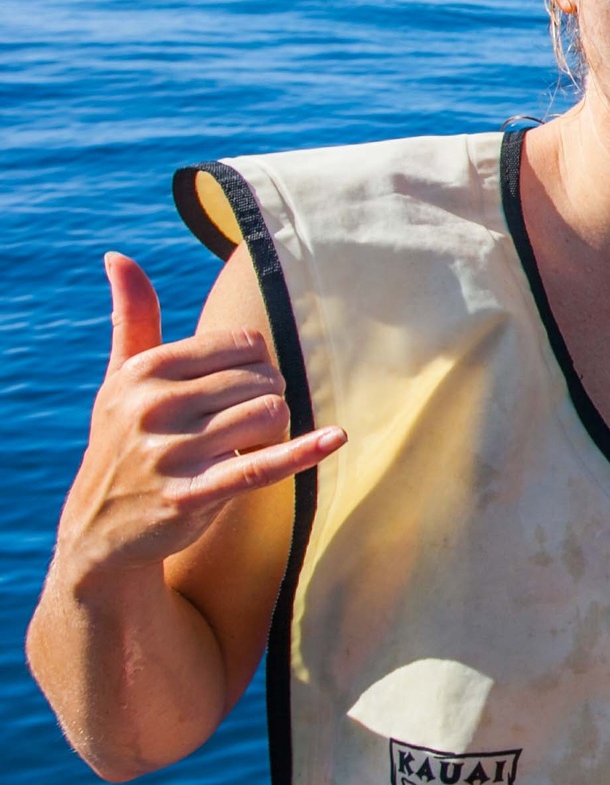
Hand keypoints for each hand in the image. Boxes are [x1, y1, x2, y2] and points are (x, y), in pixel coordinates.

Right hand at [56, 254, 343, 583]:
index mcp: (144, 371)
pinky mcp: (191, 496)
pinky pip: (261, 467)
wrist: (100, 528)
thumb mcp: (119, 378)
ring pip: (270, 414)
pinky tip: (334, 438)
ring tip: (243, 445)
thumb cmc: (123, 440)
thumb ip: (131, 316)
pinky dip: (303, 452)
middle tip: (239, 424)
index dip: (257, 365)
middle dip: (267, 398)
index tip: (237, 388)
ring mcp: (171, 453)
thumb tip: (118, 256)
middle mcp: (154, 407)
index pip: (245, 345)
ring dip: (273, 431)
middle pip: (263, 379)